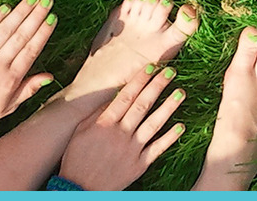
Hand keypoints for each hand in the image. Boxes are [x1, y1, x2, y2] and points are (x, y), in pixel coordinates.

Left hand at [0, 0, 57, 132]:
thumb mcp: (8, 108)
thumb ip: (29, 90)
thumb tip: (49, 76)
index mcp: (10, 80)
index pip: (31, 50)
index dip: (43, 32)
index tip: (52, 17)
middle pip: (20, 35)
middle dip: (35, 15)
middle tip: (47, 0)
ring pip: (4, 30)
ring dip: (19, 12)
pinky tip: (6, 7)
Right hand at [58, 64, 185, 190]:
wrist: (79, 188)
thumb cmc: (76, 159)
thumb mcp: (80, 132)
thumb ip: (97, 114)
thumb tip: (112, 97)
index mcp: (104, 124)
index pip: (125, 96)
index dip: (139, 80)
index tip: (150, 67)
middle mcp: (120, 134)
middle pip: (142, 105)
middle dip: (157, 86)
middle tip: (171, 71)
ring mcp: (132, 149)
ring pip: (153, 124)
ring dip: (168, 107)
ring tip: (180, 92)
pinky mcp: (139, 165)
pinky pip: (158, 148)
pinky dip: (170, 137)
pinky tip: (181, 126)